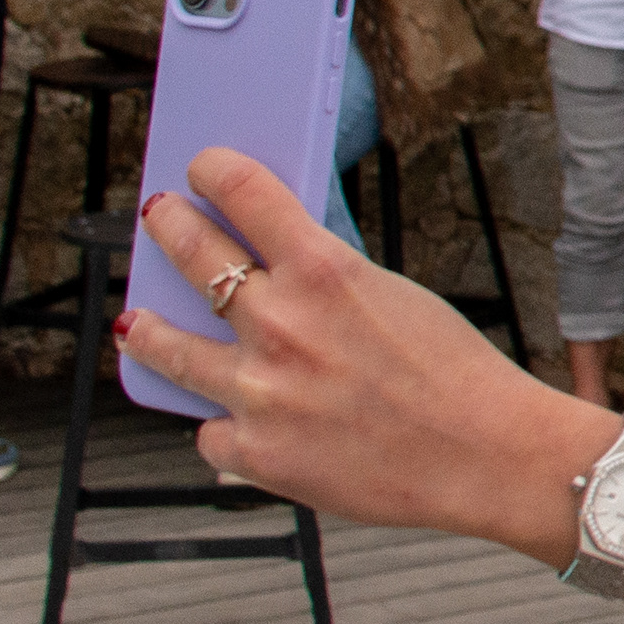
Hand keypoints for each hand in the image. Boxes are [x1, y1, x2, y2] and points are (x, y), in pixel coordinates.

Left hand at [121, 151, 594, 544]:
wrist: (486, 456)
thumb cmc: (454, 374)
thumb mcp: (394, 298)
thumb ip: (327, 284)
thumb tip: (275, 272)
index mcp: (324, 273)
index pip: (242, 193)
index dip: (213, 170)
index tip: (202, 168)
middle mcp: (280, 326)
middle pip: (191, 255)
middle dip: (168, 226)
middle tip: (158, 217)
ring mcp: (259, 392)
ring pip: (167, 350)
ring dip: (148, 332)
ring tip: (137, 326)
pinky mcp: (256, 453)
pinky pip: (212, 432)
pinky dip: (227, 426)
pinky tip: (241, 424)